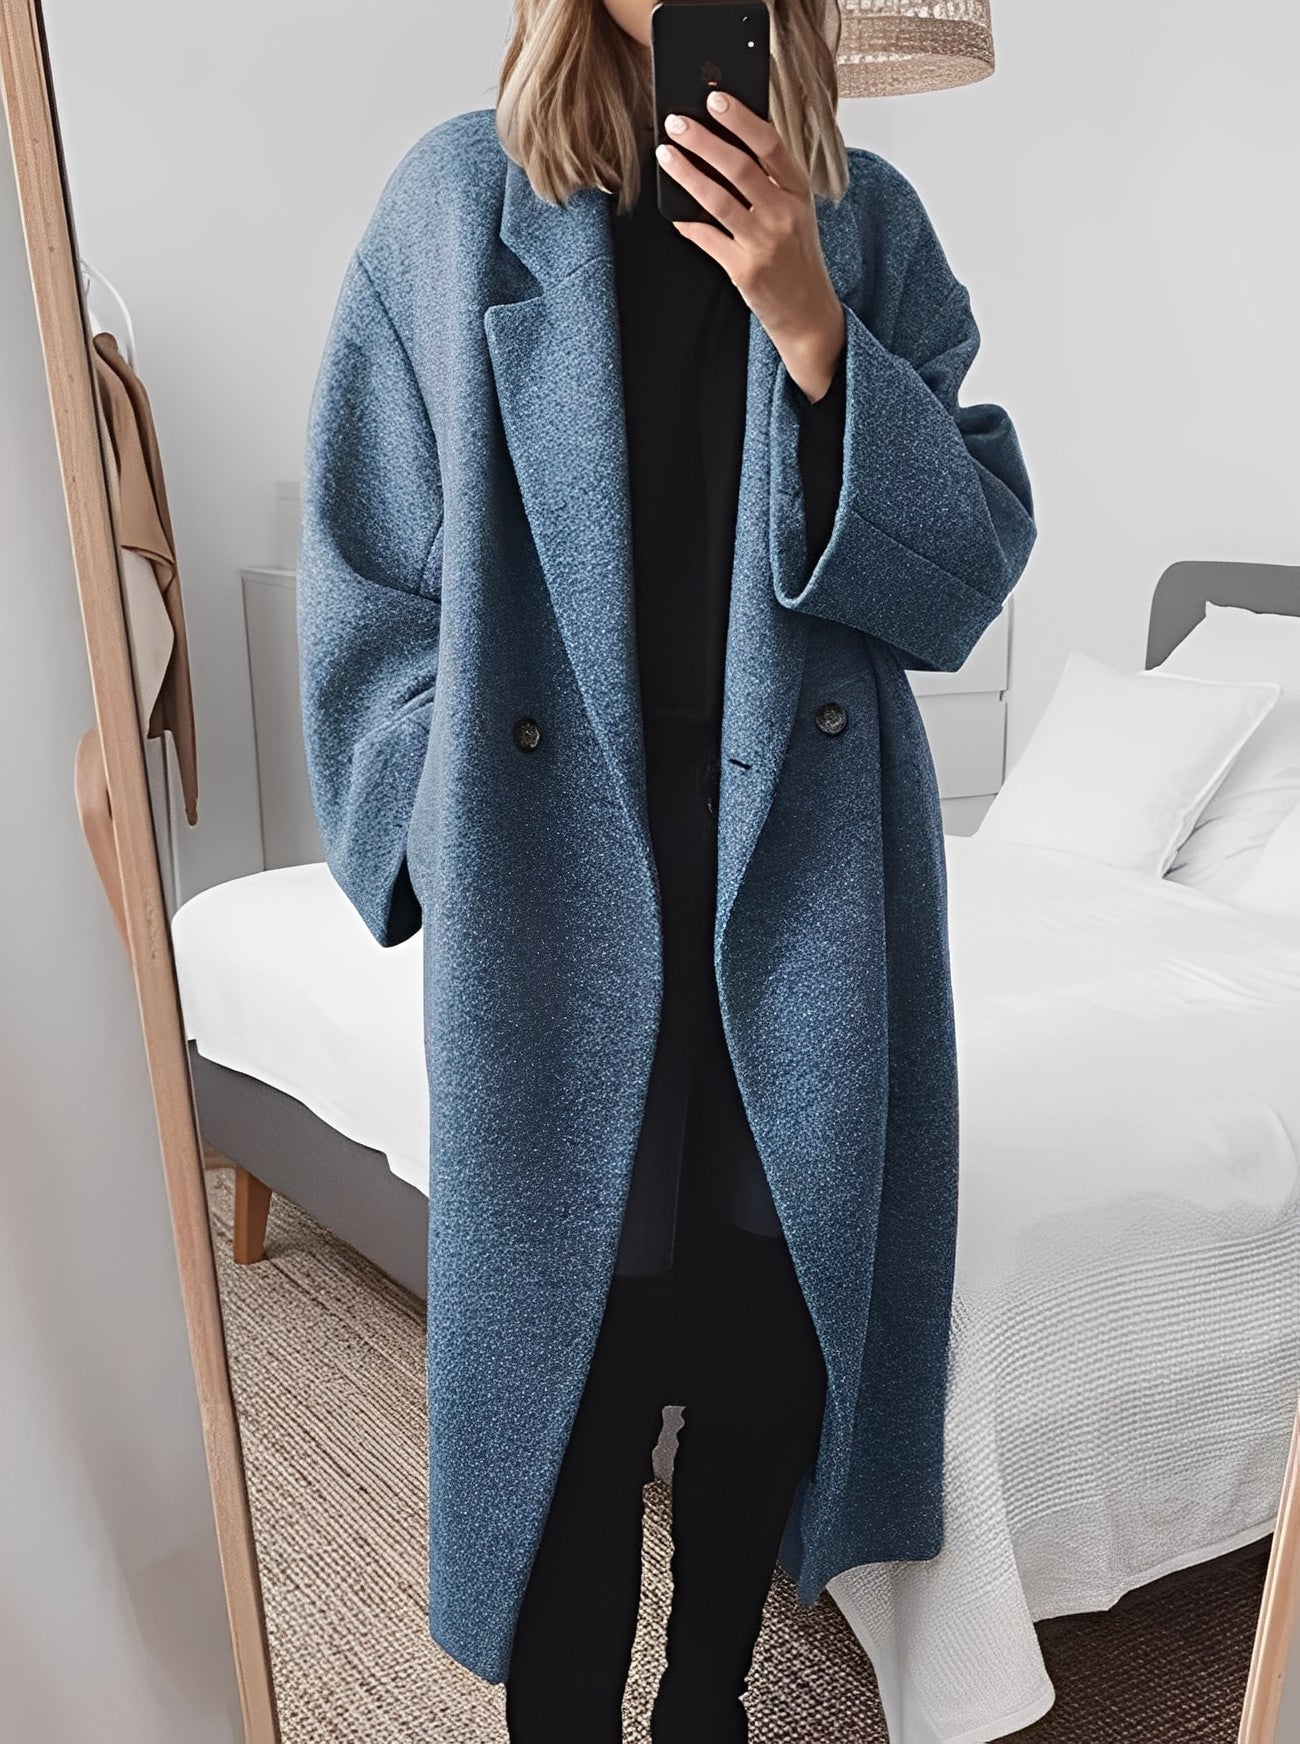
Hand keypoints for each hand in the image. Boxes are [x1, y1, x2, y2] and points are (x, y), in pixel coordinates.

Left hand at [656, 91, 845, 401]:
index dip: (741, 119)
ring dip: (686, 173)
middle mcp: (784, 214)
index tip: (715, 99)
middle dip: (703, 140)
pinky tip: (672, 208)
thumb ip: (768, 180)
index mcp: (799, 191)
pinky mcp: (745, 270)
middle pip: (739, 167)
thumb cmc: (795, 256)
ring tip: (665, 155)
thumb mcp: (794, 211)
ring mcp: (764, 243)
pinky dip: (687, 221)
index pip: (770, 144)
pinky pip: (707, 237)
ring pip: (717, 199)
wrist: (808, 312)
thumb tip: (721, 144)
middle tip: (676, 122)